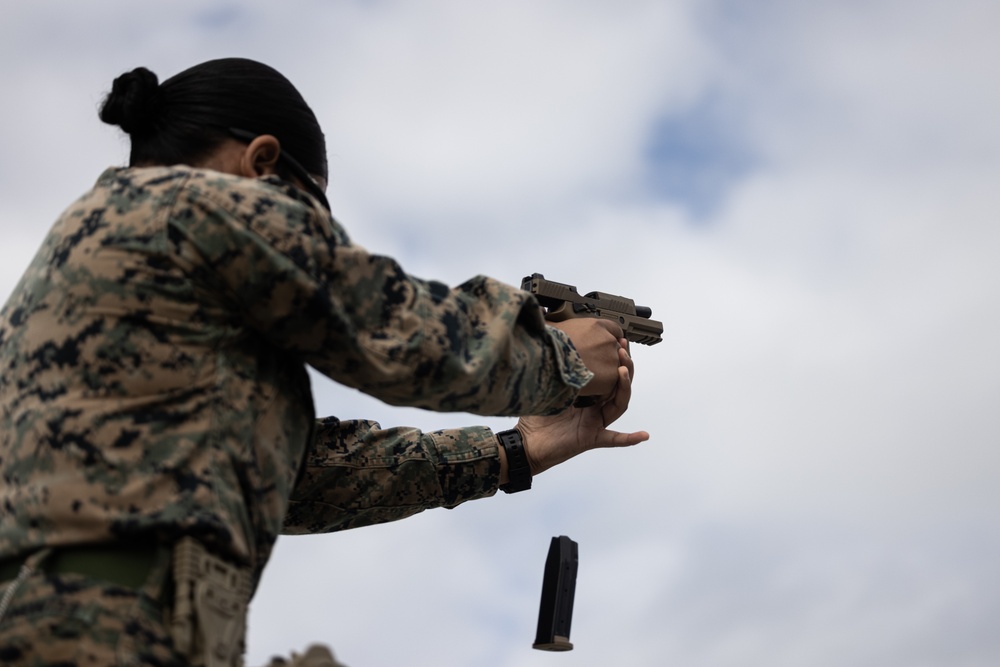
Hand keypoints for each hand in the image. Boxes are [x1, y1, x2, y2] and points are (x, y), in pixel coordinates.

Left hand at [514, 343, 648, 476]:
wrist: (527, 442)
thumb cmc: (536, 416)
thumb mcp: (549, 387)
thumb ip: (559, 371)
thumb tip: (559, 345)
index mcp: (588, 396)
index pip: (608, 376)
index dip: (615, 359)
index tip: (618, 340)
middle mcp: (595, 409)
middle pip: (618, 387)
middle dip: (624, 367)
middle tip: (623, 349)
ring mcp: (595, 424)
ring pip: (618, 405)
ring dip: (624, 388)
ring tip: (623, 371)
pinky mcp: (590, 439)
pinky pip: (613, 439)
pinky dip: (628, 438)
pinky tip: (643, 435)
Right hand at [550, 318, 624, 399]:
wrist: (548, 360)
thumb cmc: (548, 344)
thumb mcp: (557, 325)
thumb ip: (565, 325)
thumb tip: (548, 318)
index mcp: (597, 326)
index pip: (614, 330)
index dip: (608, 339)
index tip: (603, 345)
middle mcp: (608, 340)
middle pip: (615, 350)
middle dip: (605, 357)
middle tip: (591, 364)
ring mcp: (611, 358)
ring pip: (614, 368)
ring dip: (603, 372)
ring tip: (586, 376)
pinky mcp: (610, 376)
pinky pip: (609, 384)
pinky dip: (600, 387)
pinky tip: (586, 385)